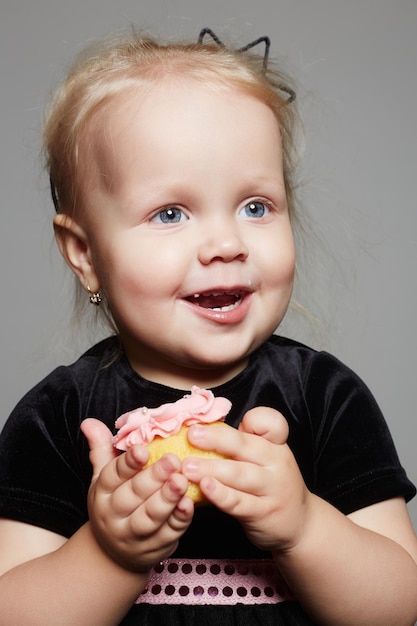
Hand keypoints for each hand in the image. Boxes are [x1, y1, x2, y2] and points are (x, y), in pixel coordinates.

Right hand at [81, 418, 193, 572]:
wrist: (111, 555)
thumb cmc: (114, 504)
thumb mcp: (103, 478)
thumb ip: (101, 448)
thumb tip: (89, 422)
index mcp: (102, 493)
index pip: (113, 476)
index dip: (128, 463)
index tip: (143, 449)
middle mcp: (114, 515)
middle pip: (133, 496)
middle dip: (153, 478)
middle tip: (173, 460)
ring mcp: (133, 535)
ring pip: (150, 517)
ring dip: (167, 499)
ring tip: (182, 480)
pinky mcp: (154, 548)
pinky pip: (168, 534)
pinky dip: (179, 520)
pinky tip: (190, 504)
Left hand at [182, 408, 311, 553]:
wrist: (300, 526)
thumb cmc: (271, 486)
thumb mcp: (265, 460)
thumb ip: (241, 444)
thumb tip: (200, 430)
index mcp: (276, 445)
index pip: (273, 423)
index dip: (255, 419)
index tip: (227, 420)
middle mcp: (277, 463)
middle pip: (246, 446)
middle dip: (216, 439)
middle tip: (191, 435)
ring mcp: (273, 489)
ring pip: (240, 474)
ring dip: (212, 469)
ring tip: (187, 467)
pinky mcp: (264, 513)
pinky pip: (240, 502)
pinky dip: (221, 495)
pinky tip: (204, 488)